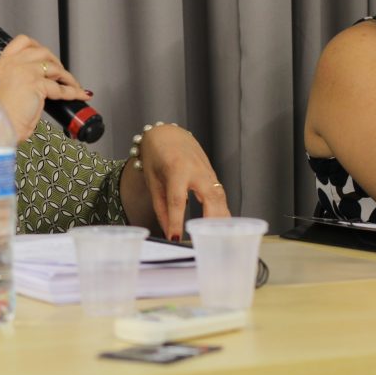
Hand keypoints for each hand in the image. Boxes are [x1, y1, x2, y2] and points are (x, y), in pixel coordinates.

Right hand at [0, 35, 90, 141]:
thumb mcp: (5, 89)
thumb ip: (19, 79)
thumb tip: (38, 80)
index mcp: (4, 63)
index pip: (23, 41)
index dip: (37, 46)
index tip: (45, 55)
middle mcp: (14, 63)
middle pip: (43, 51)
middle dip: (55, 61)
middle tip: (61, 73)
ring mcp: (26, 71)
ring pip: (55, 67)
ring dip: (67, 77)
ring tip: (73, 85)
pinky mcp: (37, 84)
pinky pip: (60, 87)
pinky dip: (73, 92)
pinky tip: (79, 94)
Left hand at [136, 124, 230, 239]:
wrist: (167, 134)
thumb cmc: (156, 156)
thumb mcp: (152, 181)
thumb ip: (160, 207)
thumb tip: (167, 231)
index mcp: (176, 169)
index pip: (177, 199)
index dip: (176, 220)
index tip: (174, 238)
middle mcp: (196, 169)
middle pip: (210, 197)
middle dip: (212, 220)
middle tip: (210, 240)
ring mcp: (207, 170)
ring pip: (220, 196)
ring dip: (222, 217)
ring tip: (220, 237)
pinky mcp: (212, 174)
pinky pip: (220, 193)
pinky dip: (222, 209)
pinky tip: (222, 225)